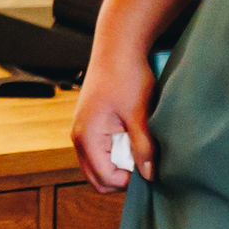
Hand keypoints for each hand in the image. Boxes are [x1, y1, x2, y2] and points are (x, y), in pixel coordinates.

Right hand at [69, 44, 156, 195]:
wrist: (117, 47)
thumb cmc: (126, 76)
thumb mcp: (139, 113)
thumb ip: (143, 147)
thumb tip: (149, 176)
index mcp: (87, 136)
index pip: (104, 177)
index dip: (128, 181)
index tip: (148, 168)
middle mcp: (79, 136)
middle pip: (96, 178)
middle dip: (120, 178)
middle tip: (143, 163)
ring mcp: (82, 130)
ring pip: (97, 166)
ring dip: (118, 165)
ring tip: (138, 148)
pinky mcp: (90, 124)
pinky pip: (100, 152)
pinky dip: (115, 153)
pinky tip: (131, 138)